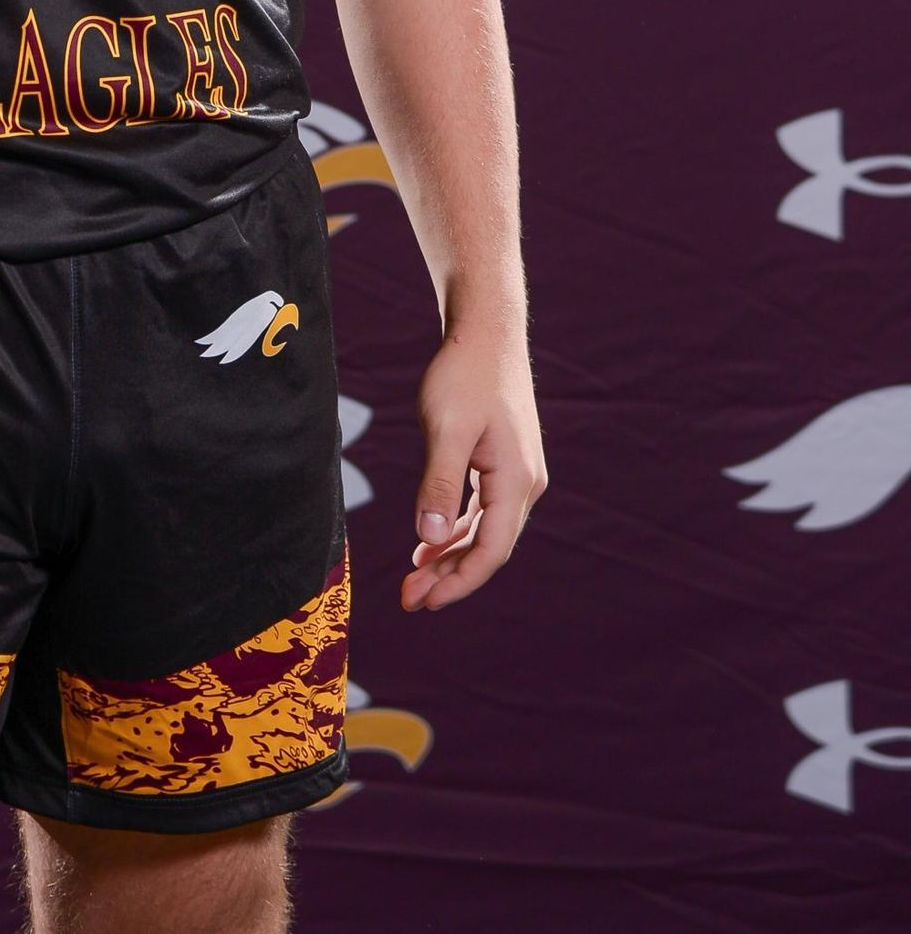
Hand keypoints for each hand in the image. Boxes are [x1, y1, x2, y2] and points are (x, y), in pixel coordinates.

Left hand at [401, 322, 544, 612]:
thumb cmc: (465, 374)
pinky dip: (456, 528)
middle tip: (409, 598)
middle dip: (450, 575)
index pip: (491, 551)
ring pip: (485, 530)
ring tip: (415, 575)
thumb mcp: (445, 428)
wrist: (485, 332)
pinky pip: (482, 510)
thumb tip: (428, 538)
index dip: (458, 582)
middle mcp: (524, 483)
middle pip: (489, 547)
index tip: (423, 601)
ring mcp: (516, 473)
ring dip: (451, 554)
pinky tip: (430, 541)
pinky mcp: (502, 462)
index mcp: (516, 481)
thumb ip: (439, 484)